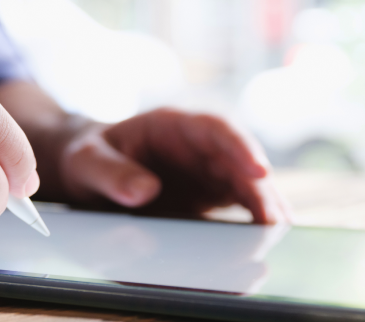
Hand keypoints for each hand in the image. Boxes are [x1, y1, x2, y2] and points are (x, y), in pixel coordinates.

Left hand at [58, 108, 290, 222]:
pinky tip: (264, 238)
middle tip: (274, 219)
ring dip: (263, 205)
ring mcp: (204, 171)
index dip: (241, 147)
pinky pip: (236, 205)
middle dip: (259, 187)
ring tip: (277, 232)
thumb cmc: (86, 157)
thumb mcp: (87, 161)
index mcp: (171, 125)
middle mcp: (196, 146)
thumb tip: (144, 192)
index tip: (259, 170)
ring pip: (245, 184)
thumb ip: (111, 173)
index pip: (215, 129)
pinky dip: (251, 219)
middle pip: (239, 161)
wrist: (86, 169)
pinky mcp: (206, 196)